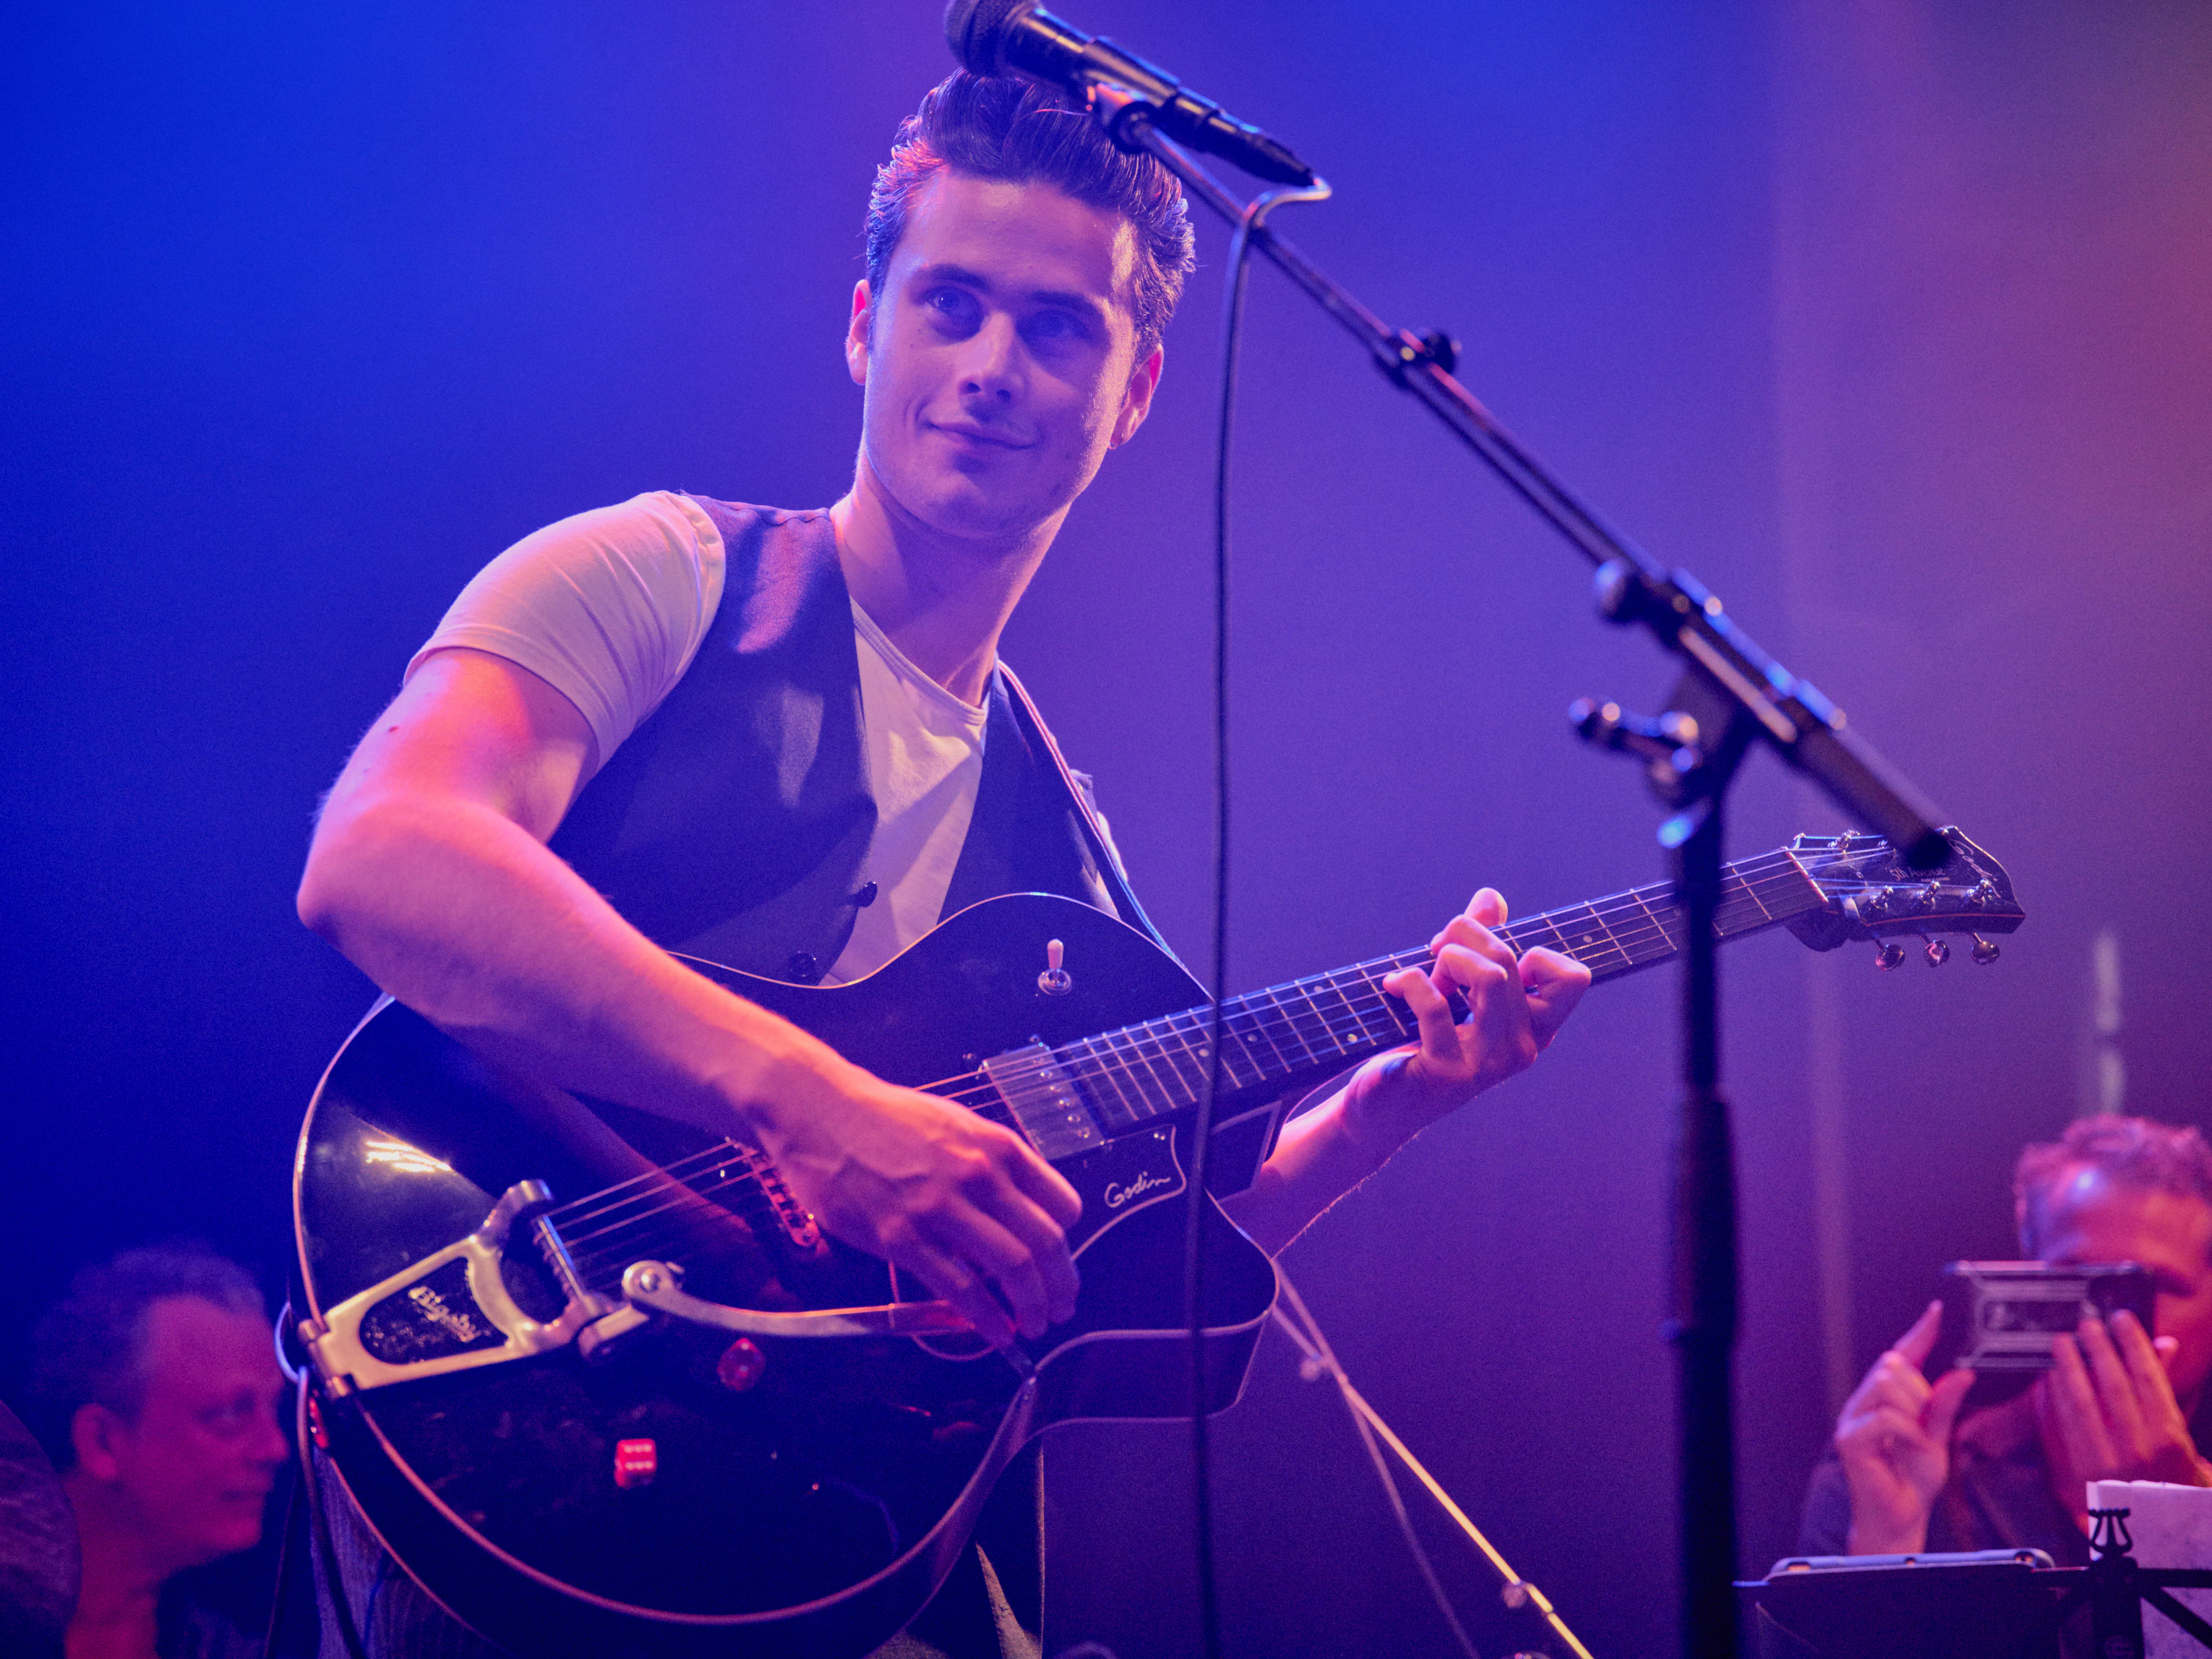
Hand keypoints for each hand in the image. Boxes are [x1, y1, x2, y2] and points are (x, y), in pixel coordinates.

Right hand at [754, 1055, 1081, 1349]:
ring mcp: (940, 1207)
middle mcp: (978, 1175)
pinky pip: (959, 1288)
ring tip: (1032, 1325)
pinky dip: (985, 1318)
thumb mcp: (956, 1125)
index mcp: (997, 1146)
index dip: (1067, 1245)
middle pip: (1046, 1243)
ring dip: (1031, 1307)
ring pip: (1012, 1268)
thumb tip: (1017, 1212)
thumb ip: (991, 1166)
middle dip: (1060, 1286)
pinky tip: (994, 1332)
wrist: (820, 1111)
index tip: (1059, 1264)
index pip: (1062, 1205)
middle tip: (1061, 1308)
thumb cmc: (886, 1118)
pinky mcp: (901, 1237)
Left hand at [1344, 888, 1589, 1144]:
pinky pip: (1435, 1004)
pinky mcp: (1447, 1073)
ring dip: (1447, 959)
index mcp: (1534, 1029)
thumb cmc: (1421, 1041)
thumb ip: (1479, 942)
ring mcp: (1487, 1065)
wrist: (1381, 1105)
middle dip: (1463, 935)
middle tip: (1434, 950)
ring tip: (1423, 976)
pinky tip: (1392, 986)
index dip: (1530, 952)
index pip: (1573, 977)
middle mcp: (1521, 1049)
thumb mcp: (1456, 988)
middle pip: (1510, 959)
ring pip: (1489, 977)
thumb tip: (1491, 899)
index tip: (1487, 959)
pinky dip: (1409, 982)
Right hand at [1834, 1300, 1975, 1553]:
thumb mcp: (1938, 1438)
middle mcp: (1865, 1400)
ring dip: (1913, 1412)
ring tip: (1917, 1439)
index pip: (1902, 1354)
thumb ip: (1945, 1406)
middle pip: (1892, 1366)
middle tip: (1926, 1426)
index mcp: (1886, 1397)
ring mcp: (1853, 1417)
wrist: (1902, 1515)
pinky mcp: (1850, 1437)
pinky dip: (1908, 1432)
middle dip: (1920, 1393)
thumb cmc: (1914, 1478)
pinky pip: (1886, 1417)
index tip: (1936, 1312)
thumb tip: (1963, 1374)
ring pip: (1887, 1386)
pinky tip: (1912, 1446)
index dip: (1919, 1332)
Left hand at [2036, 1310, 2211, 1522]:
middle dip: (2097, 1348)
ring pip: (2080, 1400)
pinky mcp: (2074, 1471)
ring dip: (2068, 1365)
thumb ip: (2164, 1389)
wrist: (2145, 1532)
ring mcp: (2103, 1461)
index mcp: (2168, 1438)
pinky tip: (2050, 1376)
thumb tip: (2164, 1343)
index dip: (2132, 1343)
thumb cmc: (2164, 1477)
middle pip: (2111, 1383)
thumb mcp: (2176, 1436)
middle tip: (2087, 1324)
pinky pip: (2058, 1423)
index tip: (2121, 1319)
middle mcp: (2137, 1449)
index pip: (2148, 1377)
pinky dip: (2052, 1396)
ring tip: (2063, 1343)